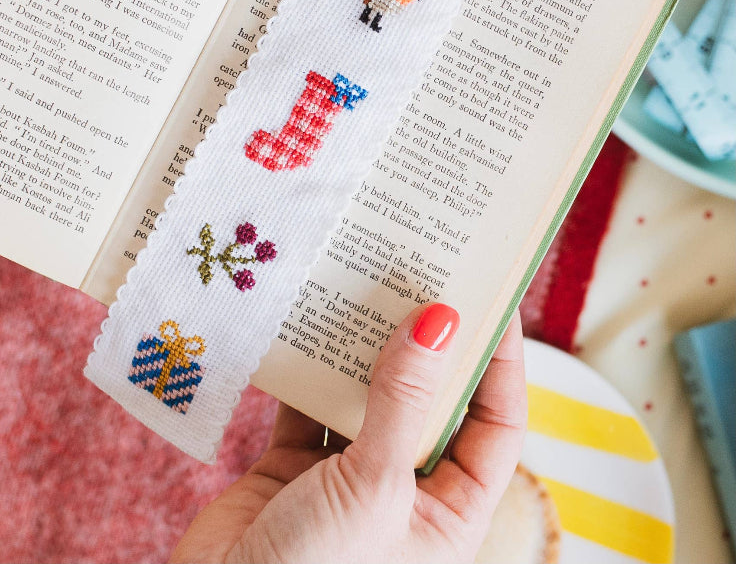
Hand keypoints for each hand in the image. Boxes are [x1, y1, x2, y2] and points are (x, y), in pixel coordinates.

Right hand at [172, 306, 525, 563]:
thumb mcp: (376, 486)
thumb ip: (403, 400)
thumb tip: (438, 320)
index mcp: (449, 514)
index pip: (494, 426)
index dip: (500, 366)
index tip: (492, 302)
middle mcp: (404, 490)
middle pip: (430, 401)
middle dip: (428, 344)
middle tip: (424, 277)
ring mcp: (348, 476)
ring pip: (367, 395)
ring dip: (366, 348)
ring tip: (370, 286)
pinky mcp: (293, 465)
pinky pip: (310, 403)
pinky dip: (307, 367)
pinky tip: (309, 324)